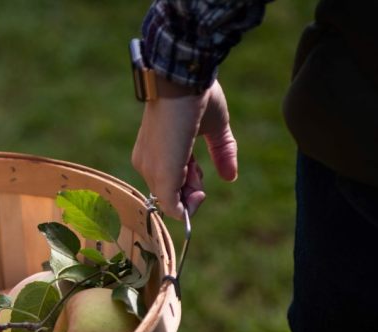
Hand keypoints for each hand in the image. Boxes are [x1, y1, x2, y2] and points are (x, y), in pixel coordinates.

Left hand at [131, 78, 237, 219]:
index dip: (189, 186)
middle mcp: (146, 163)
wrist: (184, 79)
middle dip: (192, 191)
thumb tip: (231, 177)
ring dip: (193, 194)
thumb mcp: (214, 127)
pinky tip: (199, 191)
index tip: (202, 173)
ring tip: (198, 169)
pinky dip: (187, 207)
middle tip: (201, 172)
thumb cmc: (196, 95)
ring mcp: (151, 169)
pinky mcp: (162, 173)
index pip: (168, 184)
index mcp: (155, 152)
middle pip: (170, 196)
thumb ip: (222, 152)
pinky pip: (170, 206)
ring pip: (171, 203)